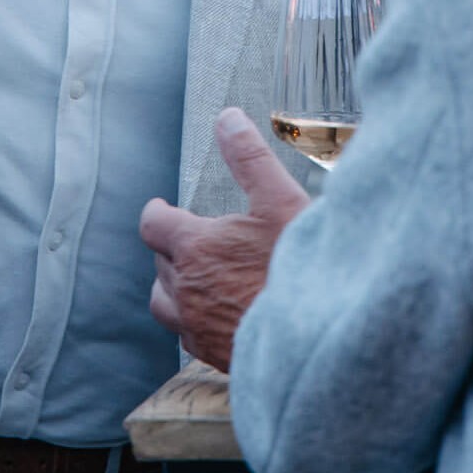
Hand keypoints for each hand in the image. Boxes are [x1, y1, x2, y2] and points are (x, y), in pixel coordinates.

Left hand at [139, 107, 311, 372]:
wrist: (320, 337)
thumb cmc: (300, 266)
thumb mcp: (279, 199)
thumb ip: (249, 157)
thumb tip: (227, 118)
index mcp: (193, 247)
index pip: (152, 224)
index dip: (157, 213)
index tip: (164, 209)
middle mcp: (185, 289)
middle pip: (159, 263)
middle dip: (172, 249)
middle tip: (195, 240)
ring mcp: (197, 326)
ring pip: (165, 305)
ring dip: (173, 288)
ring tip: (197, 279)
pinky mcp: (214, 354)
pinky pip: (189, 336)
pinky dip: (194, 321)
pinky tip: (219, 315)